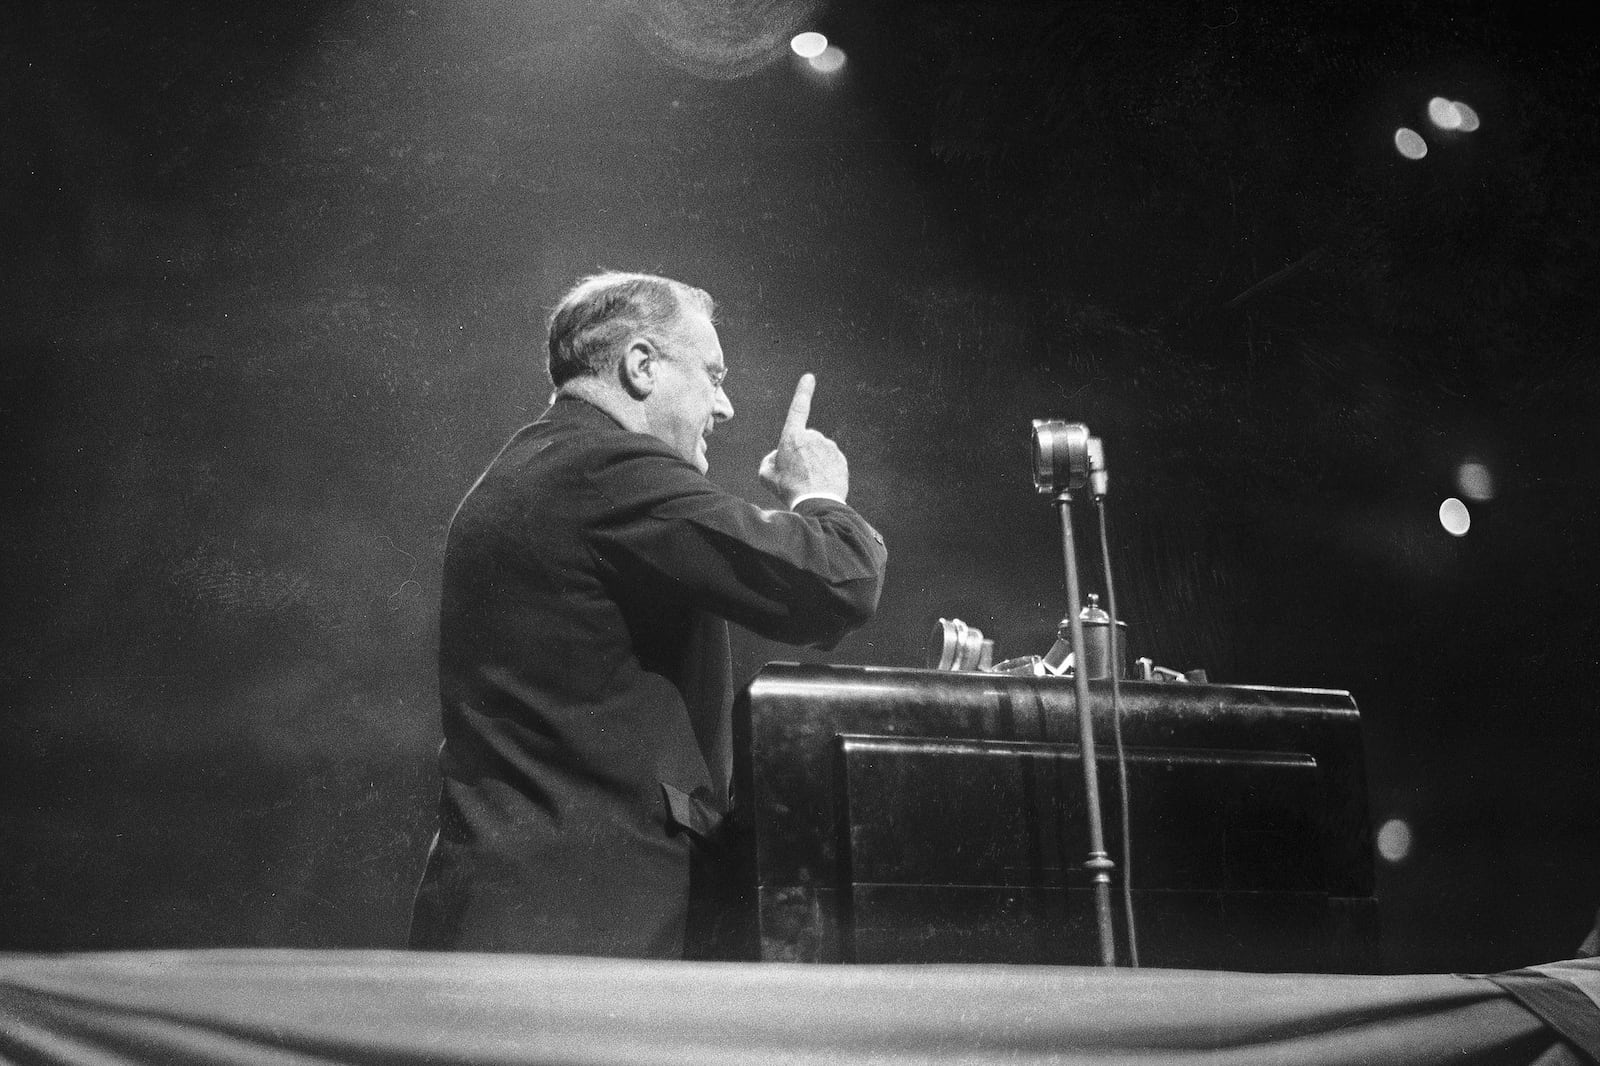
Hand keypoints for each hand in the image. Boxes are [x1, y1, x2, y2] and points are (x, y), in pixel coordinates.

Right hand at [759, 373, 849, 506]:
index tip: (809, 377)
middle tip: (796, 474)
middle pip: (805, 441)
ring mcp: (830, 448)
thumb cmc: (788, 489)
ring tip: (808, 482)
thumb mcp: (766, 474)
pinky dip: (825, 470)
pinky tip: (820, 483)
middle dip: (801, 452)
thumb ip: (769, 460)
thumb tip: (779, 456)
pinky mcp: (841, 459)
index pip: (798, 408)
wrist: (816, 504)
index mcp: (793, 436)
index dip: (803, 392)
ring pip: (819, 452)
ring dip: (814, 462)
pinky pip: (830, 461)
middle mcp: (814, 437)